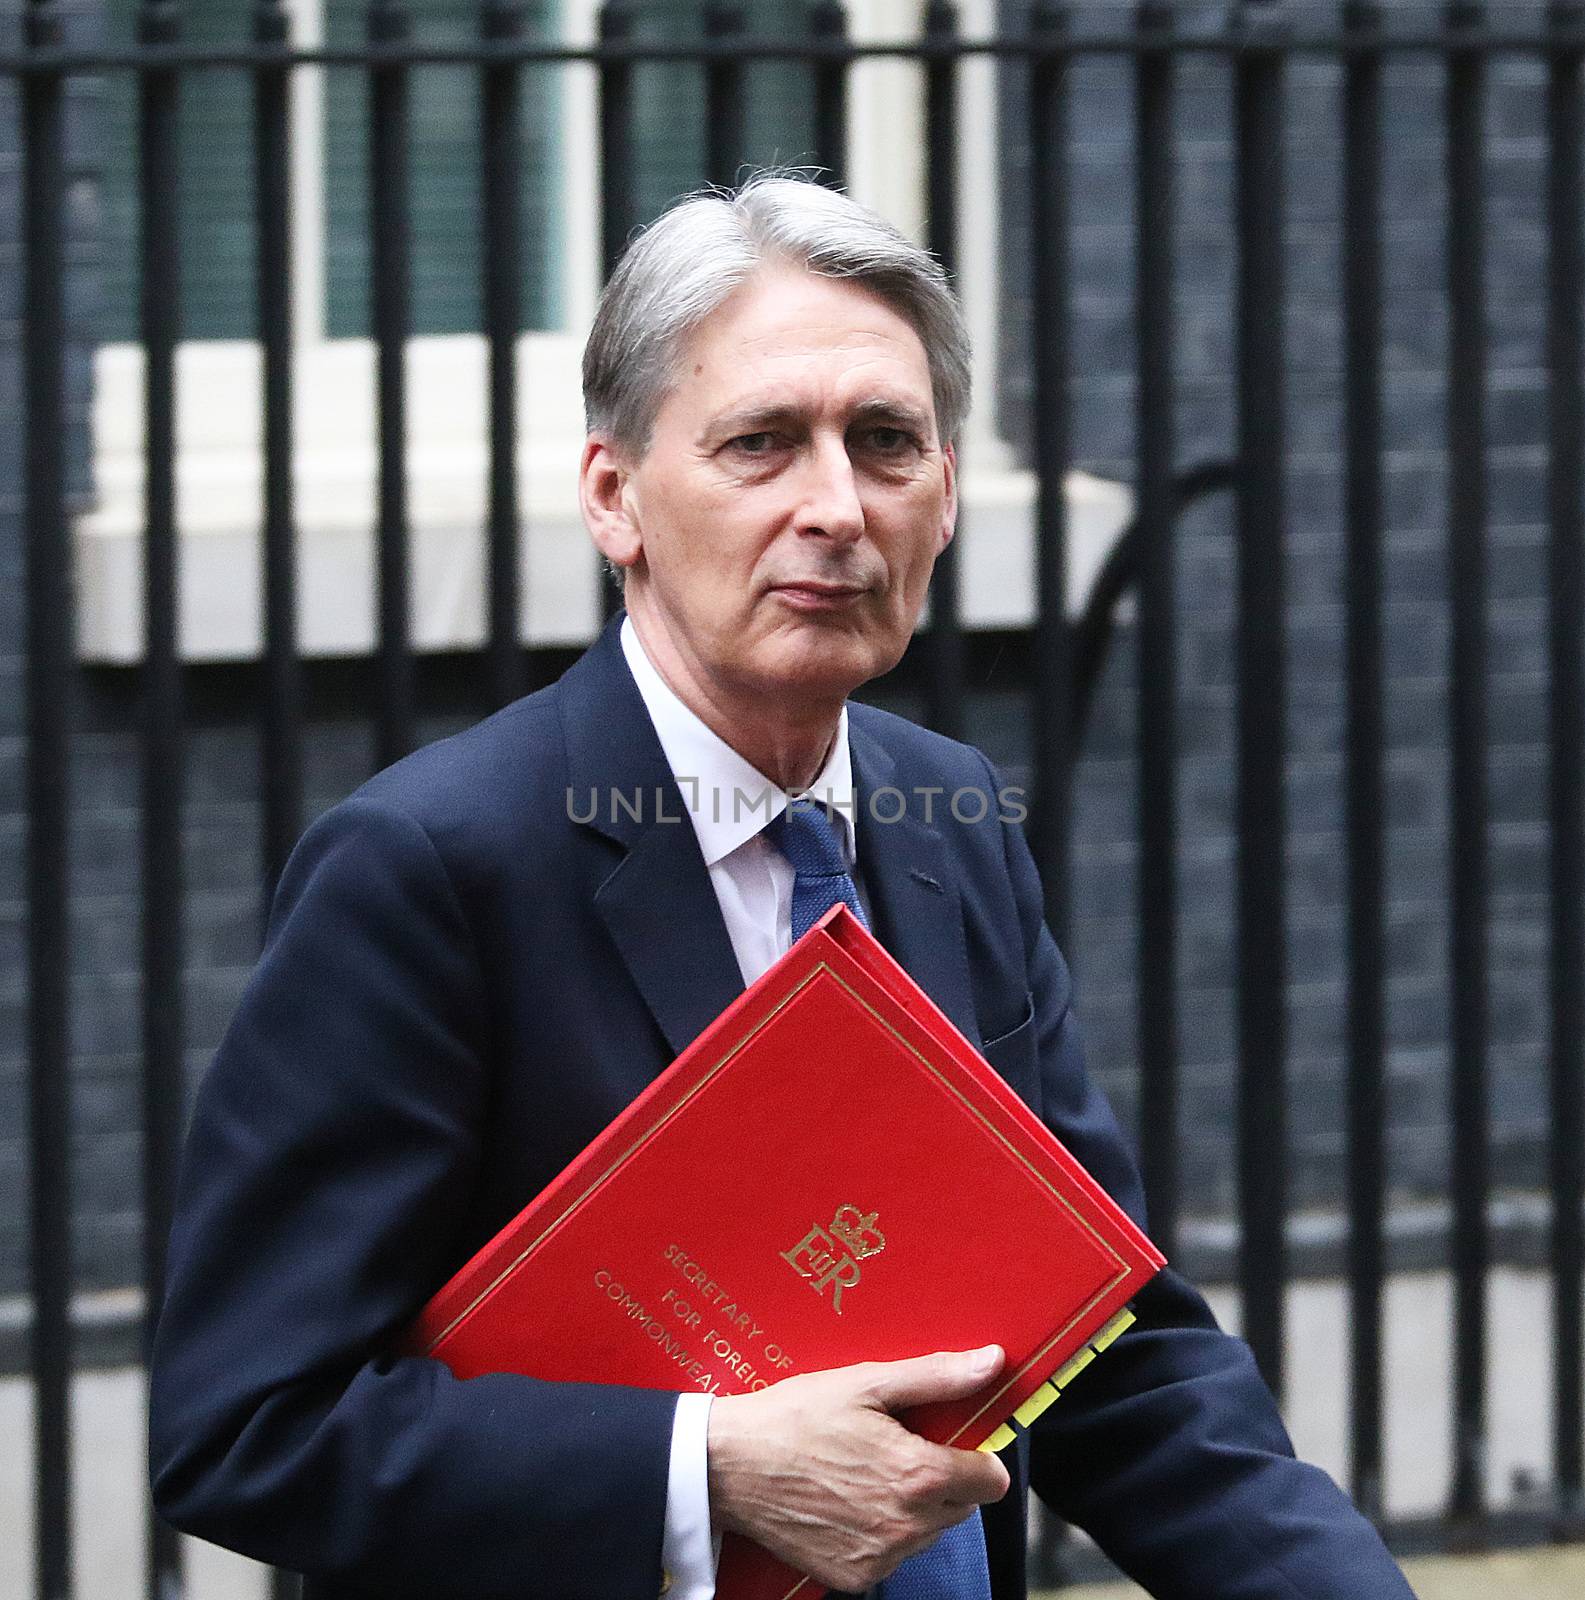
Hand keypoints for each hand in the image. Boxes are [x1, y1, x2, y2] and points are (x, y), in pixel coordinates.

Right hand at [705, 1344, 1011, 1592]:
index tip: (946, 1437)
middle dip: (942, 1477)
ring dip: (913, 1506)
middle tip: (896, 1446)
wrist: (730, 1466)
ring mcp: (880, 1558)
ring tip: (866, 1470)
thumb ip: (937, 1376)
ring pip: (928, 1532)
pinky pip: (892, 1555)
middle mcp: (907, 1527)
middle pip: (962, 1506)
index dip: (974, 1453)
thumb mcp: (867, 1382)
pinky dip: (881, 1531)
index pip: (992, 1479)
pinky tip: (847, 1500)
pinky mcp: (854, 1577)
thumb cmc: (796, 1416)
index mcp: (918, 1476)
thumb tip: (992, 1362)